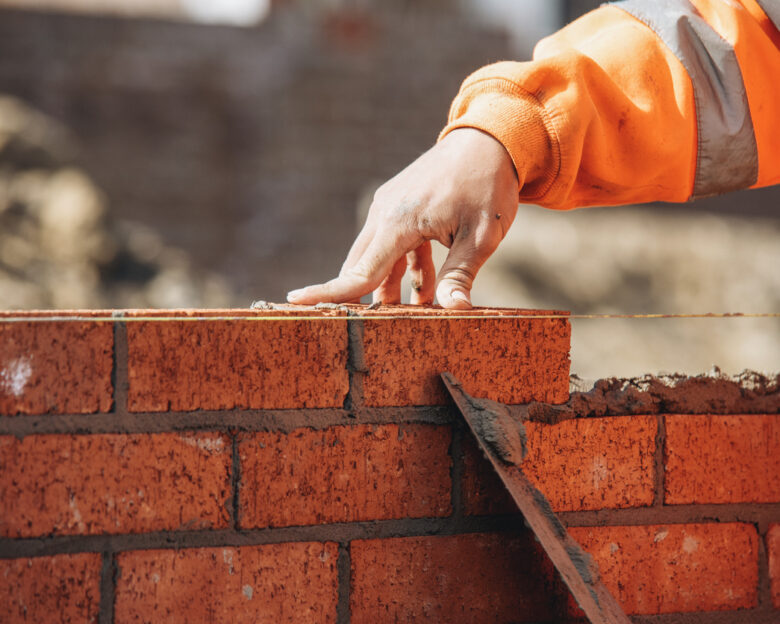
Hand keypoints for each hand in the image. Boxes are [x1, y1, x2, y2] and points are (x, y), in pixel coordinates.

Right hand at [287, 128, 518, 308]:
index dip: (329, 292)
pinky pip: (391, 245)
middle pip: (361, 267)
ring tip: (414, 314)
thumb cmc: (487, 186)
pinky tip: (425, 289)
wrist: (489, 140)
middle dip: (364, 299)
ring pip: (377, 258)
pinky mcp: (399, 205)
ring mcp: (389, 208)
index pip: (359, 271)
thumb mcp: (482, 235)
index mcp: (399, 222)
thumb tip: (455, 310)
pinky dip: (403, 268)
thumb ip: (461, 274)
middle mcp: (385, 214)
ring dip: (390, 286)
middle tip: (370, 332)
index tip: (295, 302)